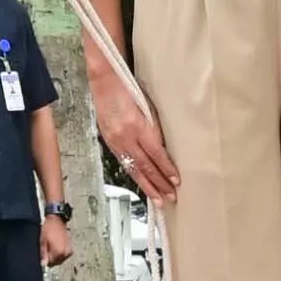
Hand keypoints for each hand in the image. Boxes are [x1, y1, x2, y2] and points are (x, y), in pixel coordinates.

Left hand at [40, 215, 72, 267]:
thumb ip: (43, 254)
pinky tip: (56, 246)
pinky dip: (60, 253)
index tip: (43, 256)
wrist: (57, 220)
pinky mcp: (71, 247)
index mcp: (58, 253)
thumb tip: (44, 264)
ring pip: (61, 259)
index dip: (46, 261)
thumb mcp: (43, 242)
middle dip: (51, 259)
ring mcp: (69, 251)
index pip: (51, 264)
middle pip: (57, 262)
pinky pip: (64, 255)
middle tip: (46, 251)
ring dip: (56, 257)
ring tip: (51, 247)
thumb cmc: (48, 229)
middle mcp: (65, 254)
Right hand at [92, 75, 180, 203]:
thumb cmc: (128, 88)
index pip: (156, 154)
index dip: (166, 169)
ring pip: (133, 168)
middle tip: (170, 197)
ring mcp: (116, 141)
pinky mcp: (109, 141)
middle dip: (159, 183)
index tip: (176, 181)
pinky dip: (134, 174)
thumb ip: (154, 127)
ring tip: (157, 199)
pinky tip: (141, 182)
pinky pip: (124, 162)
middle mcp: (126, 137)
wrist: (104, 82)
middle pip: (145, 166)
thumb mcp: (146, 106)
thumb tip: (164, 149)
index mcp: (138, 126)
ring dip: (147, 185)